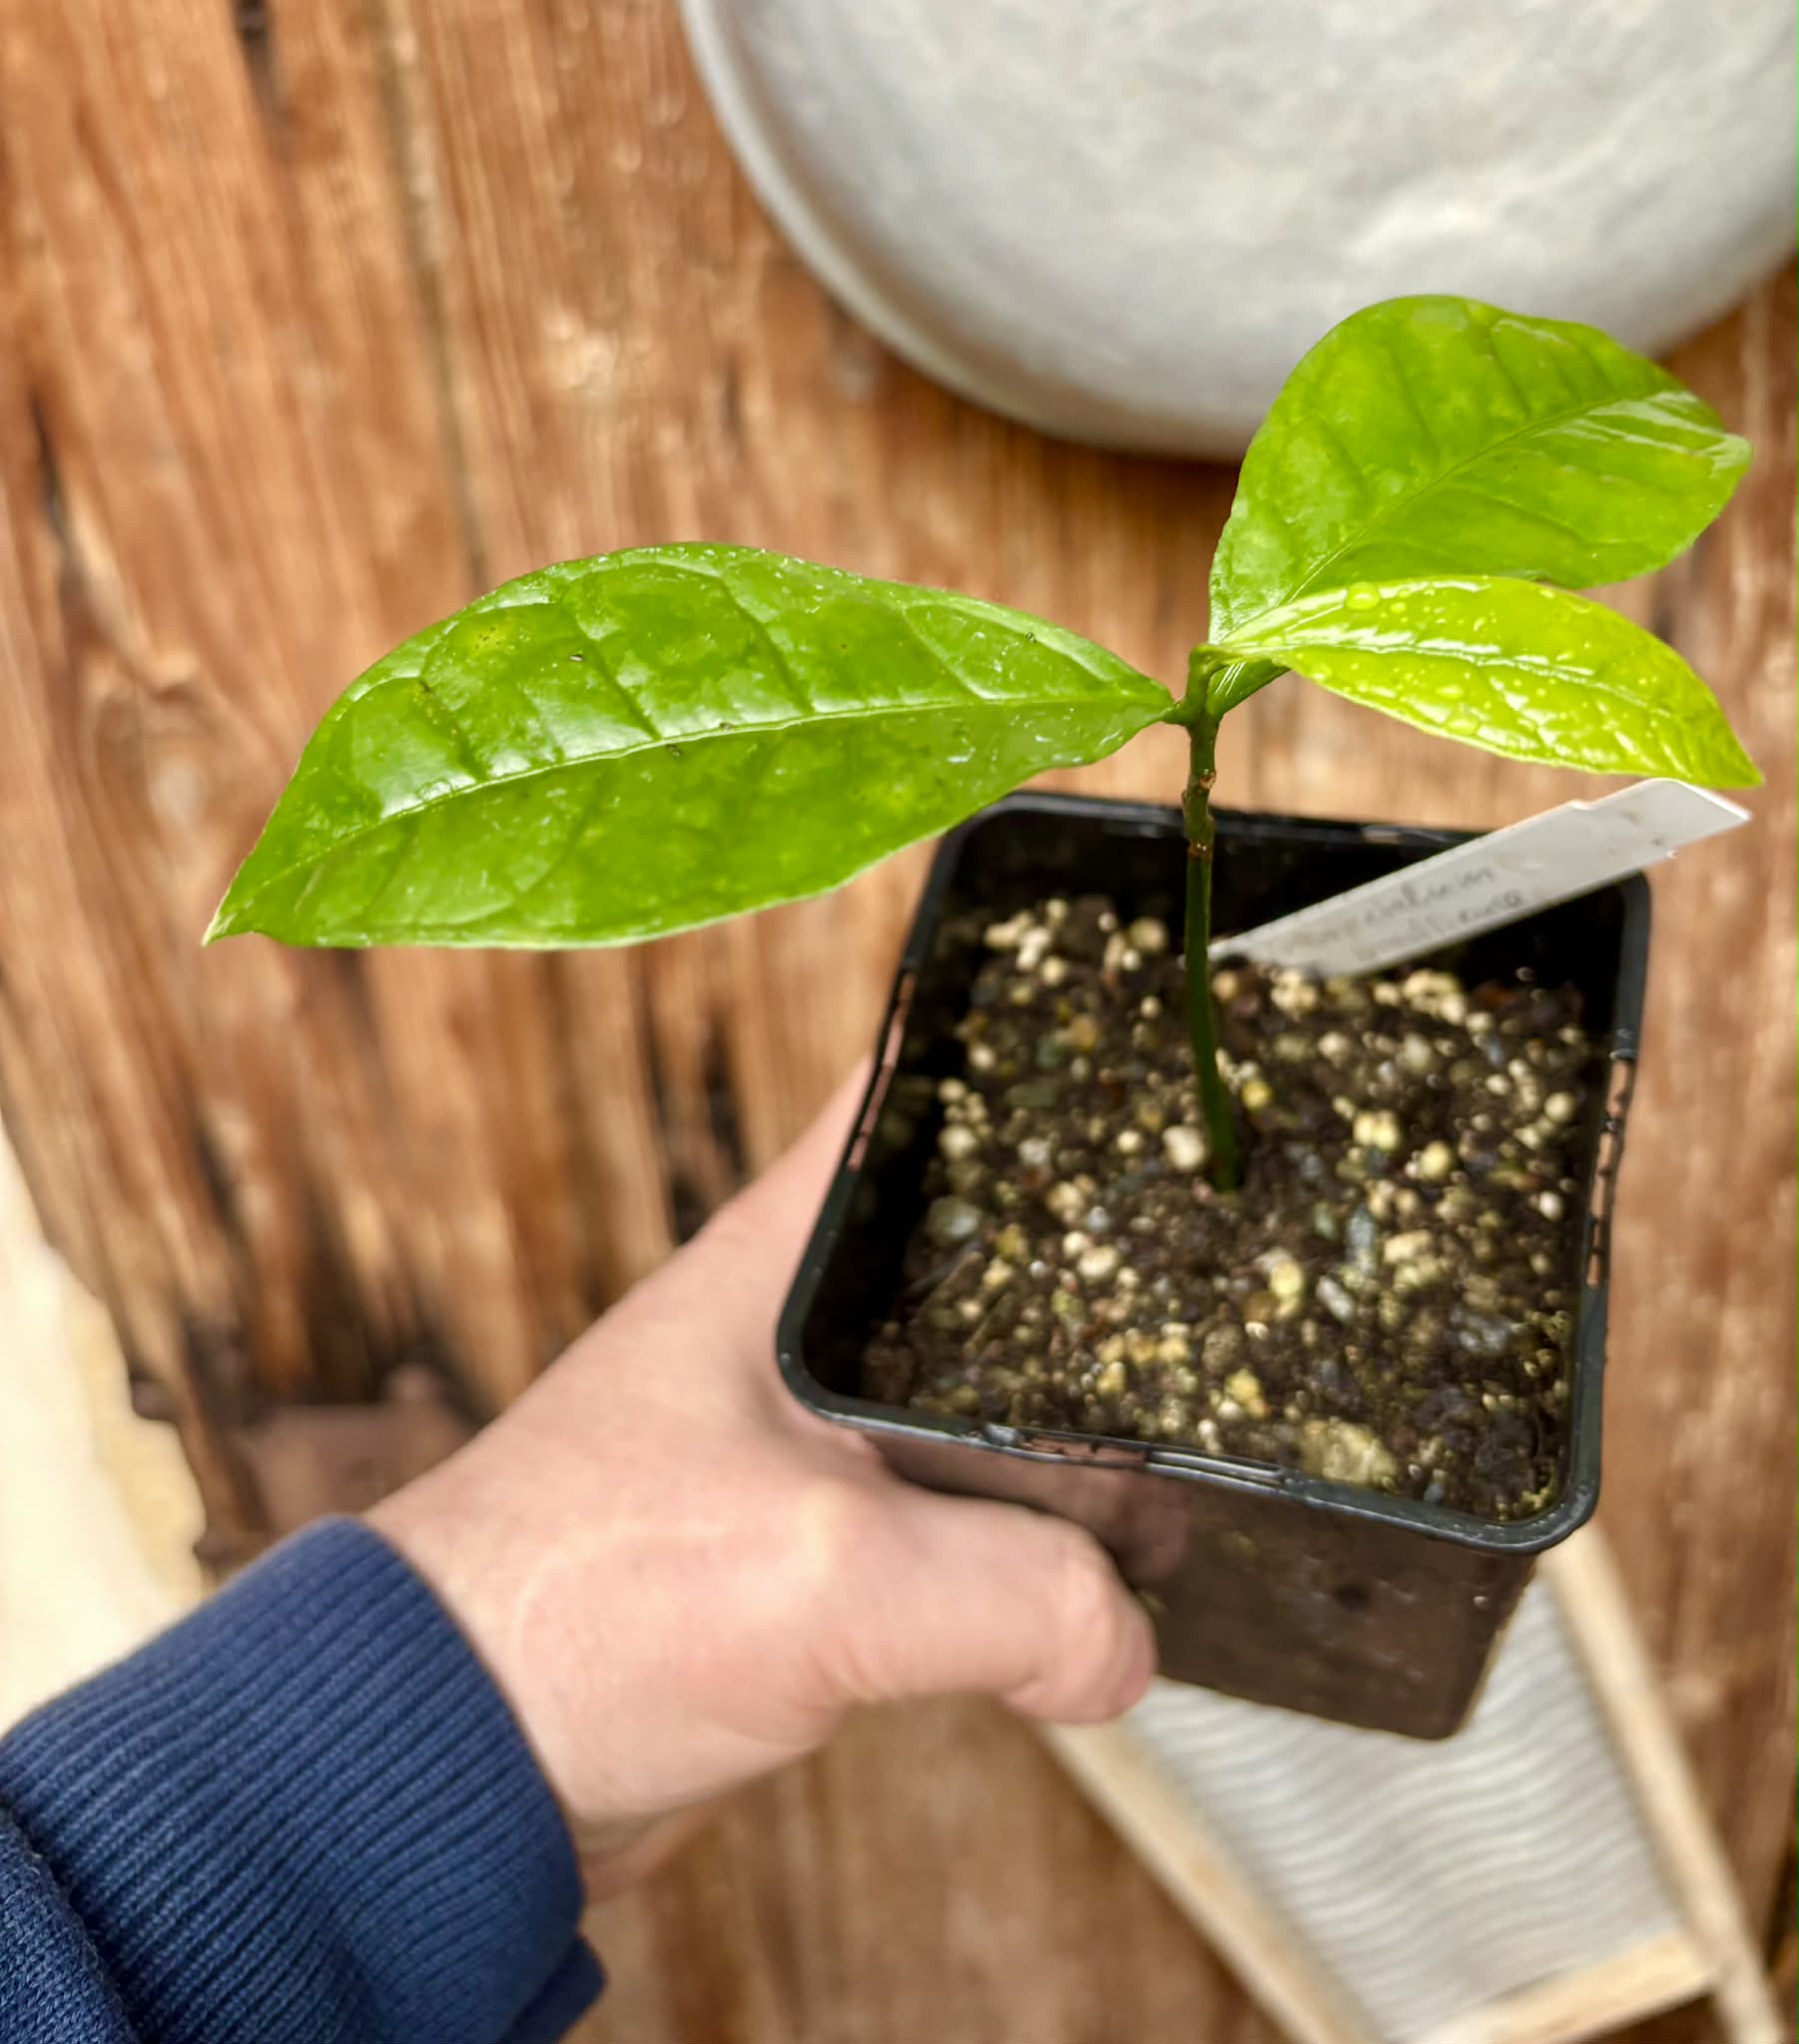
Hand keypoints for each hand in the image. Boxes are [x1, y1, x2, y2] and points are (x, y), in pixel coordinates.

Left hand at [369, 1068, 1153, 1891]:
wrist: (466, 1760)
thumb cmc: (583, 1606)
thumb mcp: (827, 1576)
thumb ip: (1018, 1593)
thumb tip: (1125, 1639)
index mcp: (788, 1257)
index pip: (917, 1097)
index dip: (1026, 1064)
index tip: (1145, 1067)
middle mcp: (809, 1325)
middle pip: (994, 1255)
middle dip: (1102, 1276)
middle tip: (1229, 1282)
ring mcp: (821, 1436)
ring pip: (991, 1397)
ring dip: (1074, 1433)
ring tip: (1200, 1446)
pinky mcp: (827, 1545)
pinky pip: (965, 1517)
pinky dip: (1030, 1543)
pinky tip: (1106, 1574)